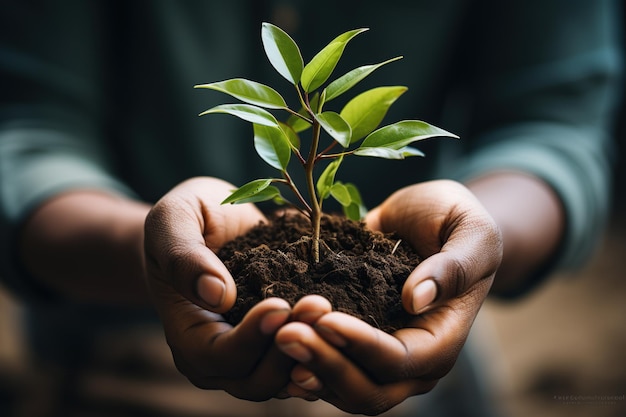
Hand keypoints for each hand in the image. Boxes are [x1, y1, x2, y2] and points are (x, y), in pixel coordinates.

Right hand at [143, 177, 329, 399]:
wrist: (214, 221)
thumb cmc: (187, 219)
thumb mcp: (173, 222)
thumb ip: (185, 256)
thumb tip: (217, 294)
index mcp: (188, 334)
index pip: (218, 355)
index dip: (250, 337)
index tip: (280, 304)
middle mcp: (220, 357)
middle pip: (256, 379)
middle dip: (289, 347)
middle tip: (318, 306)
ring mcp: (254, 354)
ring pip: (287, 375)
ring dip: (313, 349)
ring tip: (332, 311)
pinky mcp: (281, 341)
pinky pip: (307, 358)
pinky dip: (326, 347)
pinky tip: (347, 321)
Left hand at [275, 180, 502, 413]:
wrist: (428, 219)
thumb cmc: (455, 221)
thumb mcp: (471, 233)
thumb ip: (453, 267)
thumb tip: (415, 300)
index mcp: (442, 340)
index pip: (402, 361)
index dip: (363, 346)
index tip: (327, 319)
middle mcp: (410, 360)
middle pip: (367, 389)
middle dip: (326, 365)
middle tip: (287, 334)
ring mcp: (377, 355)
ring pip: (340, 386)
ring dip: (307, 365)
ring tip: (274, 335)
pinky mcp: (351, 341)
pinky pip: (325, 365)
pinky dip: (300, 360)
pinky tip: (271, 342)